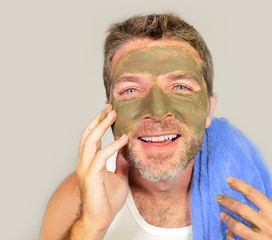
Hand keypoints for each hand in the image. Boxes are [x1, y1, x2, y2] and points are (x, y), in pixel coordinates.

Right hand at [74, 104, 128, 234]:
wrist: (101, 219)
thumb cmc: (107, 200)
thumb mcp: (119, 176)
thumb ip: (120, 163)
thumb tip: (127, 151)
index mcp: (91, 161)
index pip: (93, 136)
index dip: (100, 122)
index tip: (109, 110)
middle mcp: (85, 161)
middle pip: (88, 133)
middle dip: (98, 118)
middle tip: (110, 106)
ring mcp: (86, 168)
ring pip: (90, 140)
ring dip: (101, 126)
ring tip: (113, 114)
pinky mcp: (91, 176)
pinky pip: (101, 157)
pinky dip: (113, 146)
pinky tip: (124, 139)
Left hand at [216, 177, 271, 239]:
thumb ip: (265, 206)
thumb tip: (246, 191)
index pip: (253, 194)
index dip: (239, 185)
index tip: (229, 180)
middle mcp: (269, 226)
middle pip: (241, 209)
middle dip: (227, 201)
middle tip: (219, 197)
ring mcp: (262, 239)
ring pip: (237, 227)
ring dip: (227, 218)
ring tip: (222, 214)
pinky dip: (229, 236)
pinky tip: (228, 232)